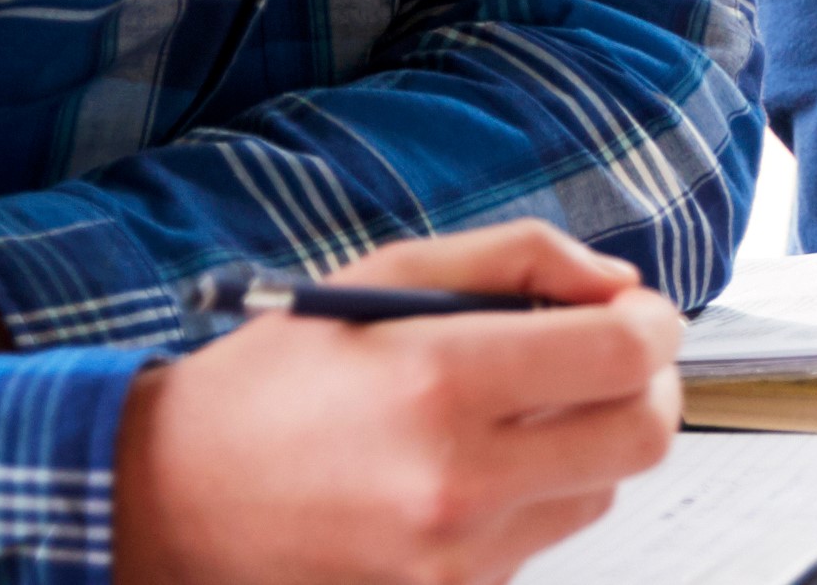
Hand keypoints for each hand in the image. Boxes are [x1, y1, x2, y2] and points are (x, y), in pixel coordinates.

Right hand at [115, 221, 682, 584]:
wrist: (164, 501)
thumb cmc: (273, 381)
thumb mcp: (382, 280)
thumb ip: (517, 262)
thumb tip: (619, 286)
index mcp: (437, 382)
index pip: (623, 356)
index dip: (651, 325)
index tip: (635, 315)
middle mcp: (453, 482)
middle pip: (643, 438)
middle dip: (647, 387)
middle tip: (613, 362)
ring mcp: (449, 560)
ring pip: (598, 492)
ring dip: (581, 447)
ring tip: (507, 418)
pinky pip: (536, 542)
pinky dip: (524, 502)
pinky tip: (458, 475)